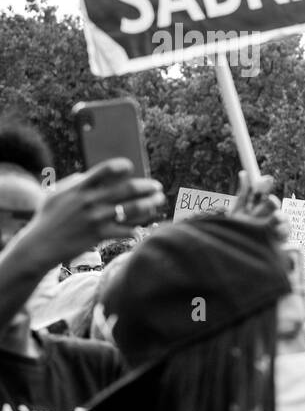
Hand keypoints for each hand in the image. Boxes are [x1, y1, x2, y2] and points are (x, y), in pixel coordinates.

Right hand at [16, 160, 163, 267]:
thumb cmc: (49, 216)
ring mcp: (97, 218)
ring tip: (158, 201)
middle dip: (147, 187)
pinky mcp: (100, 234)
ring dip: (150, 204)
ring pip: (133, 209)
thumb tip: (96, 174)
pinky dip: (138, 227)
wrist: (41, 244)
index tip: (130, 167)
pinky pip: (127, 230)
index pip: (106, 169)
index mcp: (80, 187)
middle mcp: (90, 201)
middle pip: (127, 189)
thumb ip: (77, 182)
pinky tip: (144, 226)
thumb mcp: (57, 193)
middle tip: (157, 187)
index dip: (122, 166)